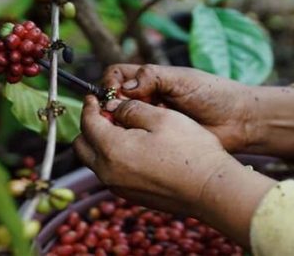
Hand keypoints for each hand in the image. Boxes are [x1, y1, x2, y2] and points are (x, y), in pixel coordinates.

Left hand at [75, 95, 230, 214]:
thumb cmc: (190, 150)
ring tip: (124, 129)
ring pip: (96, 161)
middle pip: (83, 146)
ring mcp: (119, 187)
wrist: (210, 188)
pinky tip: (137, 148)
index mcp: (112, 149)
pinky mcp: (131, 195)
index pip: (88, 123)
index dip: (89, 106)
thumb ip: (131, 109)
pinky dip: (114, 158)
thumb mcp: (161, 117)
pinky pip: (112, 173)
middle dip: (90, 126)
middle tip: (106, 113)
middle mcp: (109, 172)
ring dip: (102, 143)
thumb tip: (115, 108)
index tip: (94, 97)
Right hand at [102, 64, 293, 160]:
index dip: (110, 84)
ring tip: (135, 130)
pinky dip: (134, 142)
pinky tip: (142, 144)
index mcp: (150, 79)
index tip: (114, 95)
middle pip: (114, 101)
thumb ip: (153, 78)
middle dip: (113, 108)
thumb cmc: (213, 94)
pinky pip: (137, 141)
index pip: (116, 76)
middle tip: (122, 116)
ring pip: (122, 123)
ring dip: (123, 126)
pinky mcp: (158, 141)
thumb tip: (125, 87)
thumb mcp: (182, 80)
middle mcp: (146, 99)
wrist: (239, 121)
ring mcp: (151, 121)